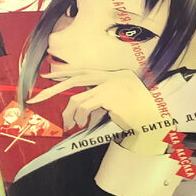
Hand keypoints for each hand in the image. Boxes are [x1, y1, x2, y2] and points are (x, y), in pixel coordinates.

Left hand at [28, 69, 166, 152]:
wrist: (159, 121)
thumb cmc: (143, 116)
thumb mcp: (119, 106)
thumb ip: (102, 103)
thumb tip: (84, 110)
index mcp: (117, 75)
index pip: (85, 70)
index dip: (66, 72)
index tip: (49, 76)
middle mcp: (114, 76)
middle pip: (77, 78)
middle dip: (54, 88)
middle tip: (36, 98)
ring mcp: (113, 85)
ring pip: (78, 98)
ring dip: (69, 114)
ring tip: (69, 125)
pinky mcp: (111, 96)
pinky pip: (85, 107)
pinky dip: (80, 117)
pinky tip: (82, 125)